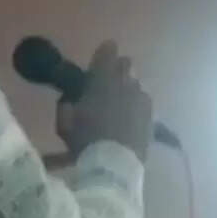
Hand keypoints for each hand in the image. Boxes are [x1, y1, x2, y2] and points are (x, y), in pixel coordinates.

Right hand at [56, 41, 152, 160]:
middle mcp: (126, 82)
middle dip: (117, 69)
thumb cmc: (85, 141)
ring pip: (136, 83)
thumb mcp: (64, 123)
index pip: (107, 51)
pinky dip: (136, 105)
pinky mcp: (152, 114)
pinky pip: (144, 101)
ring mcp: (142, 97)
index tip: (98, 61)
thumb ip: (66, 104)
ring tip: (118, 104)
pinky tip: (129, 117)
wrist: (114, 165)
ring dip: (127, 88)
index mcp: (103, 79)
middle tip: (107, 83)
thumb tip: (70, 98)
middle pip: (126, 64)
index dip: (103, 54)